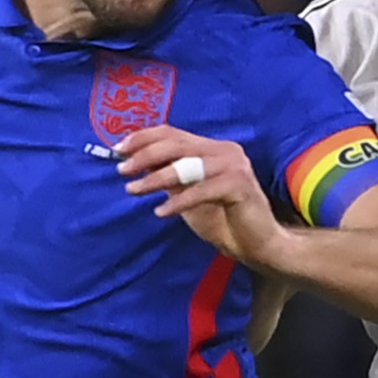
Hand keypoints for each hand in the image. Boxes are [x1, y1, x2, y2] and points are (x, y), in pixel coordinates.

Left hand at [116, 125, 288, 267]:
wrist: (259, 244)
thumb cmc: (223, 220)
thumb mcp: (188, 194)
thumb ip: (169, 177)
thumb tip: (135, 164)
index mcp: (213, 147)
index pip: (173, 132)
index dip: (143, 138)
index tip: (118, 149)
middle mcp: (225, 150)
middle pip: (177, 144)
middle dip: (144, 155)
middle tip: (122, 170)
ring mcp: (235, 165)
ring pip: (187, 165)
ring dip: (155, 178)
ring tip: (134, 189)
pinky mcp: (240, 185)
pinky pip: (201, 190)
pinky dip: (178, 201)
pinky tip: (160, 211)